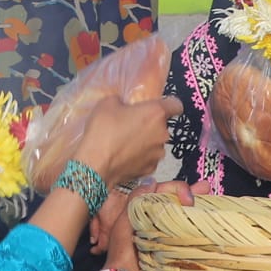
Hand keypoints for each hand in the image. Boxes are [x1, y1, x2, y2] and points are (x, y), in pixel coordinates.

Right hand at [65, 94, 182, 191]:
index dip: (169, 103)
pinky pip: (148, 158)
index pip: (176, 105)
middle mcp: (162, 134)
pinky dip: (140, 156)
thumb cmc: (103, 130)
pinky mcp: (150, 169)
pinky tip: (124, 156)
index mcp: (156, 114)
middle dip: (149, 124)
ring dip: (145, 141)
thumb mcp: (108, 103)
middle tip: (130, 124)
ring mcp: (157, 154)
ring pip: (155, 143)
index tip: (157, 105)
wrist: (95, 165)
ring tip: (125, 143)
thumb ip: (123, 101)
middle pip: (161, 125)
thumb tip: (124, 106)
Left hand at [100, 180, 199, 270]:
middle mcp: (154, 220)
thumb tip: (151, 182)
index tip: (188, 197)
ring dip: (195, 204)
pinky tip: (207, 215)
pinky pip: (184, 229)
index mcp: (142, 211)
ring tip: (209, 194)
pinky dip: (194, 221)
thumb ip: (135, 201)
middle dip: (190, 193)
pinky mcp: (173, 245)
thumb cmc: (123, 253)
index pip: (162, 193)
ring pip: (181, 213)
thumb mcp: (123, 223)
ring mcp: (164, 232)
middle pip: (174, 201)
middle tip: (205, 188)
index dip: (176, 190)